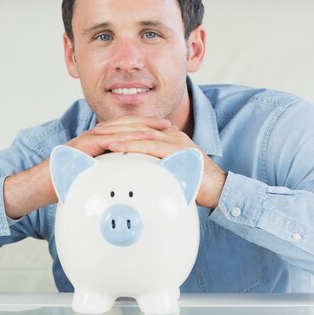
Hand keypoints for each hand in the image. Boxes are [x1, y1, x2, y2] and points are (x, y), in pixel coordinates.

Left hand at [85, 116, 226, 208]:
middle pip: (138, 125)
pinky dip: (131, 145)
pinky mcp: (178, 151)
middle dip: (114, 127)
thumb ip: (156, 165)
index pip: (140, 126)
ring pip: (141, 133)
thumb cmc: (194, 183)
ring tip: (100, 137)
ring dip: (118, 134)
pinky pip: (150, 146)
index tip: (102, 130)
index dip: (119, 126)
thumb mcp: (170, 170)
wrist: (218, 189)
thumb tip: (136, 171)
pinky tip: (116, 147)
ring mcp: (176, 141)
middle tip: (95, 131)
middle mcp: (172, 134)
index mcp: (170, 135)